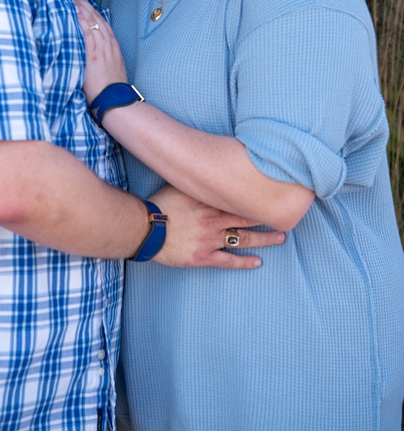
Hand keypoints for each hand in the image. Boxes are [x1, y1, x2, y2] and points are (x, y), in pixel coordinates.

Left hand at [73, 0, 127, 101]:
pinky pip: (87, 34)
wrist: (116, 100)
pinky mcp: (94, 55)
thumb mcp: (109, 67)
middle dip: (84, 4)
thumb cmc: (110, 87)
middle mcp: (109, 44)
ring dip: (81, 9)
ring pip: (92, 22)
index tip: (82, 1)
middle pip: (96, 18)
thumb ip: (100, 56)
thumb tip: (87, 52)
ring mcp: (102, 49)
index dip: (91, 10)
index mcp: (113, 45)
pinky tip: (74, 13)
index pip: (102, 22)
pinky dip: (81, 21)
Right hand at [149, 185, 285, 268]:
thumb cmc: (159, 205)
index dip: (258, 198)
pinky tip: (257, 262)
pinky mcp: (202, 257)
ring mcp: (210, 240)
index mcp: (209, 203)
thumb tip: (210, 168)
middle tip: (285, 217)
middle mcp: (214, 220)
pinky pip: (228, 260)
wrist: (144, 228)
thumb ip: (196, 182)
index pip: (240, 199)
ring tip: (280, 238)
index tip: (274, 195)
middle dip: (267, 218)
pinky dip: (244, 262)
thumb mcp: (178, 186)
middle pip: (247, 219)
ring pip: (243, 239)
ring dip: (264, 239)